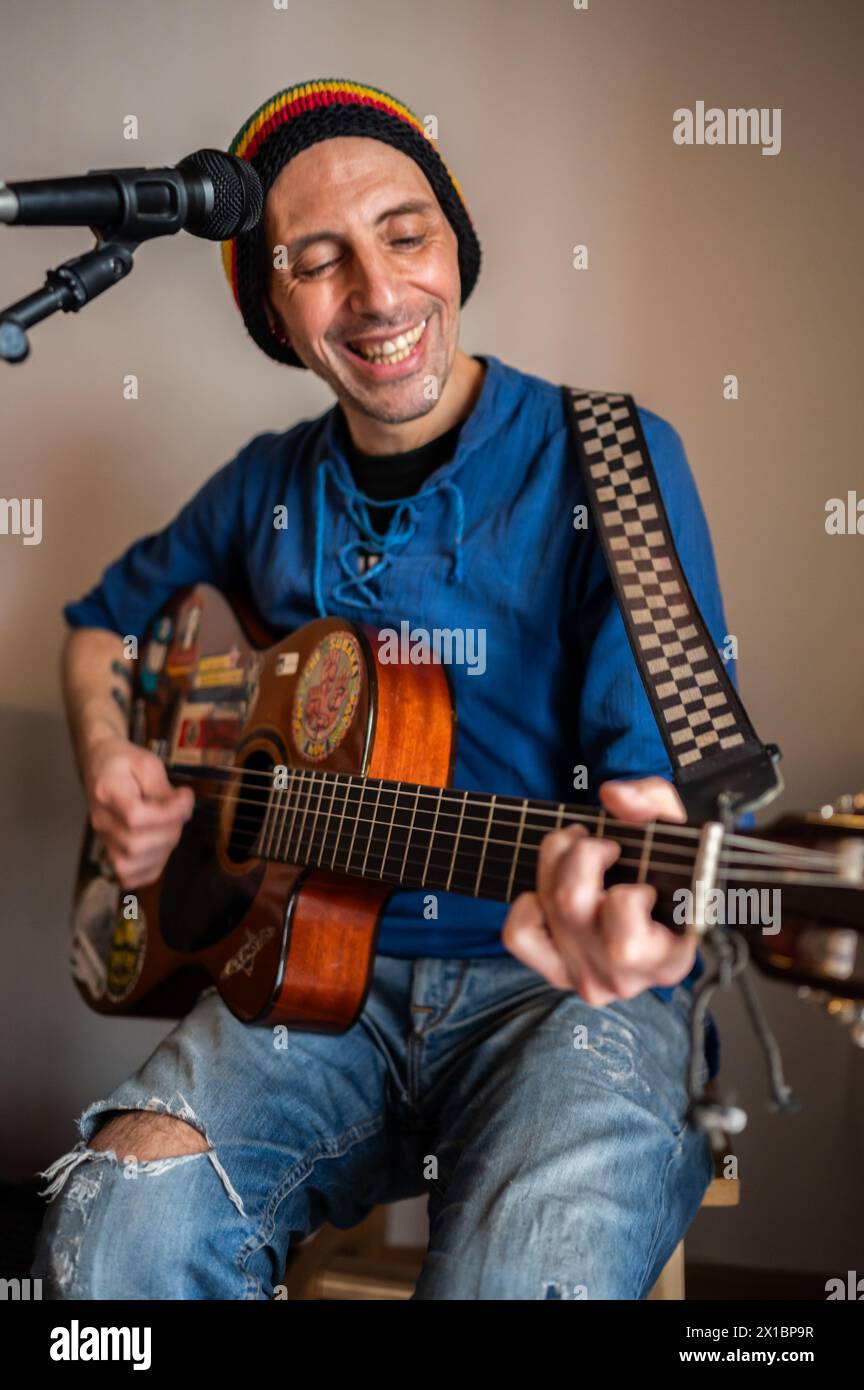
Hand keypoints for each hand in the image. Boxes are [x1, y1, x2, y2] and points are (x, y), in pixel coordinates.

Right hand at [85, 738, 193, 888]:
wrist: (98, 762)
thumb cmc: (124, 761)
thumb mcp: (146, 763)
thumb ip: (162, 789)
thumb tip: (181, 811)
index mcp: (108, 793)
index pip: (136, 817)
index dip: (169, 813)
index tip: (185, 796)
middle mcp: (101, 820)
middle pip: (135, 845)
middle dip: (170, 830)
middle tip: (180, 810)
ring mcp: (102, 838)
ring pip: (131, 865)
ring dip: (163, 850)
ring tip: (171, 826)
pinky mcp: (108, 849)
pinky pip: (127, 876)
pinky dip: (149, 869)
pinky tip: (161, 848)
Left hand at [502, 776, 694, 1003]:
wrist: (652, 898)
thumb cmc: (666, 869)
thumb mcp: (672, 828)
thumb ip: (654, 800)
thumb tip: (614, 797)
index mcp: (669, 958)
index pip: (626, 940)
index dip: (629, 897)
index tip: (644, 883)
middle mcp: (625, 977)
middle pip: (573, 902)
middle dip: (585, 854)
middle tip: (605, 847)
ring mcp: (587, 978)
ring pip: (550, 906)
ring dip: (558, 865)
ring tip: (580, 854)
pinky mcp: (557, 972)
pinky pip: (520, 935)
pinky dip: (528, 904)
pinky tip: (551, 894)